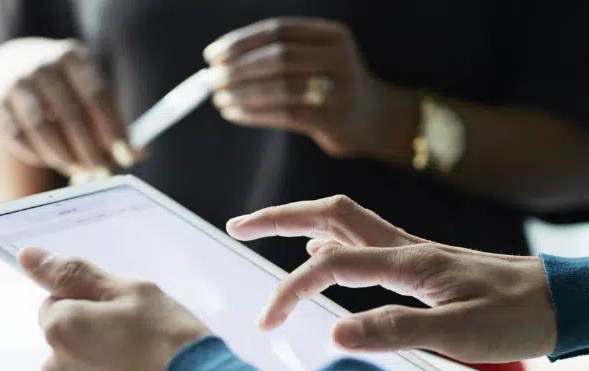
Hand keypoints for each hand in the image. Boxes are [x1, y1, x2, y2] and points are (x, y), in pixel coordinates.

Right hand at [0, 38, 141, 178]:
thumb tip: (139, 154)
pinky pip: (20, 137)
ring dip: (65, 156)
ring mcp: (16, 82)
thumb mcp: (92, 92)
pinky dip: (41, 155)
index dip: (113, 129)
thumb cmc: (67, 86)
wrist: (14, 64)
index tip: (127, 156)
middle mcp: (42, 65)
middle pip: (71, 113)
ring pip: (42, 127)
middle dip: (90, 149)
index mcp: (73, 56)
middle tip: (104, 172)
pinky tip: (57, 161)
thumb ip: (114, 122)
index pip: (97, 95)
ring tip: (81, 172)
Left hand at [18, 247, 210, 370]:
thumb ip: (76, 274)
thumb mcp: (135, 293)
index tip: (125, 316)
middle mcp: (55, 370)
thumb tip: (28, 256)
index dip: (94, 306)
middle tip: (141, 344)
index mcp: (62, 328)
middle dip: (95, 340)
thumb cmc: (172, 348)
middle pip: (67, 344)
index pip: (58, 304)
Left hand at [202, 18, 418, 158]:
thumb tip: (220, 63)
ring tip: (220, 100)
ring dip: (242, 94)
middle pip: (278, 57)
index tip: (212, 56)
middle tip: (211, 80)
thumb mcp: (318, 58)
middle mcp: (339, 58)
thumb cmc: (333, 86)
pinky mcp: (334, 120)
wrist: (377, 119)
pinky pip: (285, 115)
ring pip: (280, 88)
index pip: (278, 31)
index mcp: (333, 35)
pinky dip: (254, 114)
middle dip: (238, 69)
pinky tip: (236, 114)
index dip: (241, 42)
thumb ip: (282, 54)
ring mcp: (339, 90)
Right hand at [226, 196, 556, 362]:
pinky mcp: (423, 262)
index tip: (267, 323)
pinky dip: (332, 241)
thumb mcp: (460, 332)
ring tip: (266, 234)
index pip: (330, 265)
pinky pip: (365, 239)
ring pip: (346, 222)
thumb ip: (396, 330)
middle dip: (279, 217)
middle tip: (237, 227)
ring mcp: (414, 251)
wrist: (562, 301)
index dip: (290, 291)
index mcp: (409, 263)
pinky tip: (326, 259)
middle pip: (330, 215)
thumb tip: (334, 334)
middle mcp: (406, 247)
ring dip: (302, 223)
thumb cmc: (516, 317)